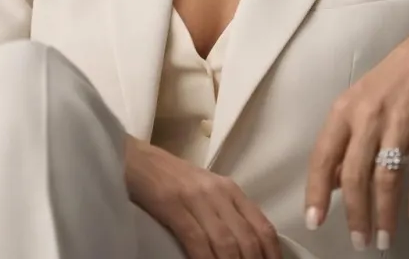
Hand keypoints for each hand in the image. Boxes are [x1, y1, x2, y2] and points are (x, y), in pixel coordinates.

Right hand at [125, 135, 281, 258]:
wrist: (136, 159)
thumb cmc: (170, 178)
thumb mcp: (207, 190)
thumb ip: (226, 212)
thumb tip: (245, 247)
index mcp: (231, 190)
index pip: (263, 227)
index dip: (271, 255)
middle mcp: (219, 193)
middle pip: (247, 239)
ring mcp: (196, 198)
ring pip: (226, 243)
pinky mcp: (173, 206)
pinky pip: (196, 240)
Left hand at [303, 19, 408, 250]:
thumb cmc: (392, 82)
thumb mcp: (358, 105)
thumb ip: (344, 143)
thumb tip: (328, 182)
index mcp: (343, 110)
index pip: (322, 156)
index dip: (316, 191)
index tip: (315, 220)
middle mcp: (367, 116)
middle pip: (354, 174)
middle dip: (355, 213)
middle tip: (359, 241)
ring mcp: (399, 120)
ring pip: (386, 176)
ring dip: (384, 213)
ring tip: (383, 238)